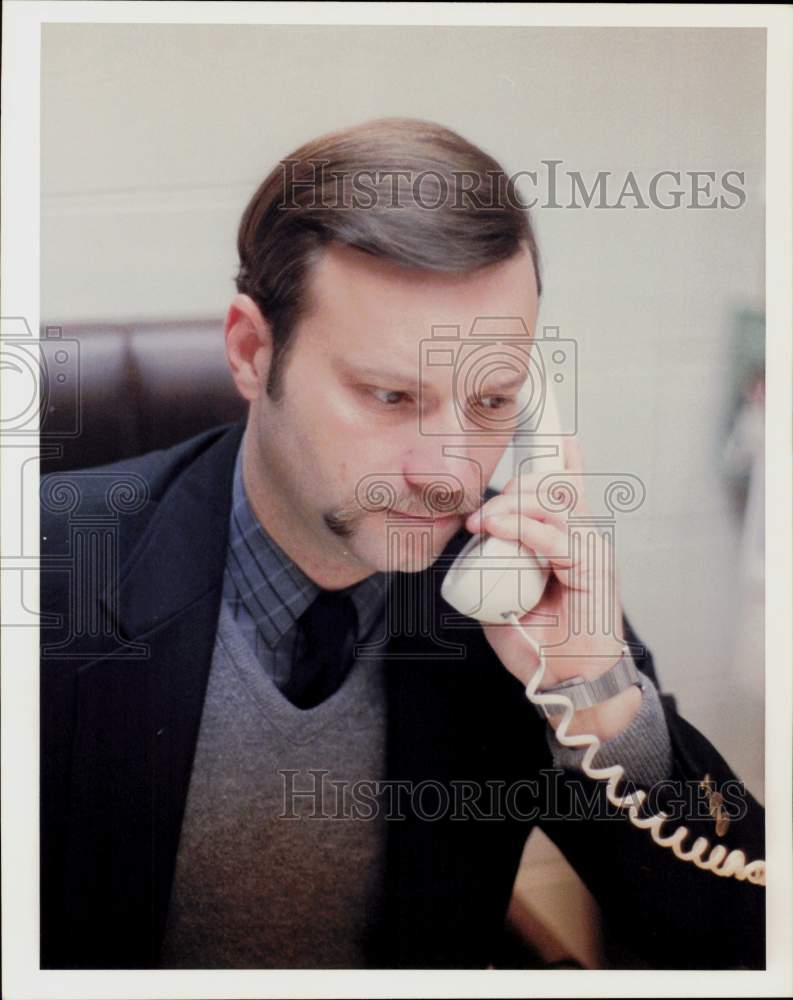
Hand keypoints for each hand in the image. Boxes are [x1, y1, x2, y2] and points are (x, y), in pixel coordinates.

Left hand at [465, 439, 641, 739]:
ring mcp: (590, 551)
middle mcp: (583, 537)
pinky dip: (522, 529)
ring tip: (482, 522)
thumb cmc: (540, 641)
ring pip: (553, 503)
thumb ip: (496, 562)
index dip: (562, 454)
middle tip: (479, 515)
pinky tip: (496, 528)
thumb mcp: (506, 591)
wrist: (565, 682)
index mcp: (567, 538)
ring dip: (510, 506)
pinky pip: (556, 537)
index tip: (553, 426)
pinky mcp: (592, 570)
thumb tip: (475, 543)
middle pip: (554, 485)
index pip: (568, 483)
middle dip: (515, 486)